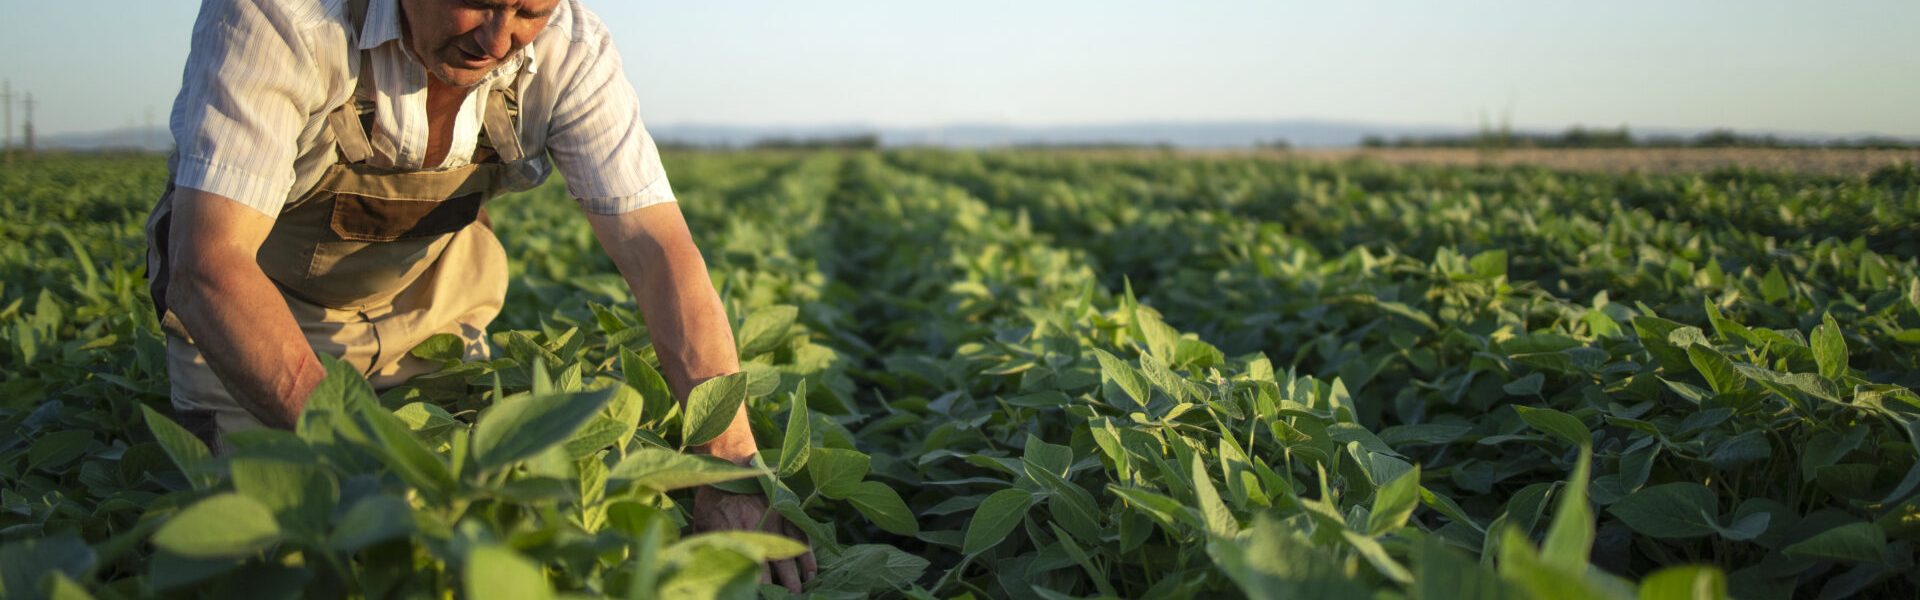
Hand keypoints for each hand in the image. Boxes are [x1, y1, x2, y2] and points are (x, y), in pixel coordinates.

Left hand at [691, 485, 817, 592]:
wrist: (731, 463)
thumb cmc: (712, 496)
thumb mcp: (701, 522)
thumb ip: (703, 545)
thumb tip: (694, 566)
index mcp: (738, 537)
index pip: (752, 572)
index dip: (759, 588)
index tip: (762, 597)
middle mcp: (761, 532)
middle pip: (776, 569)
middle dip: (784, 588)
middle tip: (788, 598)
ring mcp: (778, 522)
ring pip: (793, 555)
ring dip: (799, 576)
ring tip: (802, 591)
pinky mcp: (788, 512)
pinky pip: (802, 536)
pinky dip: (809, 554)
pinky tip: (811, 569)